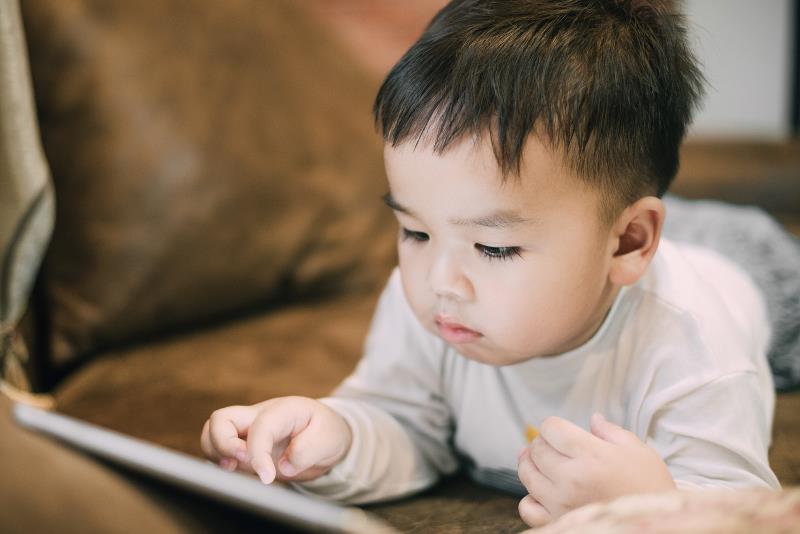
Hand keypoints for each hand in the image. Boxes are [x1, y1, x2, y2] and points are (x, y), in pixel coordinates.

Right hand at [200, 396, 351, 483]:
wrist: (325, 436)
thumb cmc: (326, 432)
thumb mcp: (329, 438)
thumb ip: (308, 450)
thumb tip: (283, 466)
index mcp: (282, 410)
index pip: (260, 428)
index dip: (258, 454)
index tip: (267, 477)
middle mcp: (259, 416)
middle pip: (220, 419)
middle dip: (222, 444)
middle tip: (238, 465)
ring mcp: (248, 430)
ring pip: (212, 433)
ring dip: (215, 453)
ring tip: (232, 469)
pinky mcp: (243, 445)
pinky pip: (218, 449)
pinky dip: (218, 461)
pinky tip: (235, 473)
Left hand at [517, 413, 674, 527]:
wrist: (654, 524)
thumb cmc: (649, 485)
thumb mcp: (636, 449)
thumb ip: (609, 431)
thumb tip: (592, 419)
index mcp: (591, 455)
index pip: (551, 428)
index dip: (553, 425)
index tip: (560, 430)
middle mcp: (572, 479)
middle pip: (537, 449)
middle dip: (541, 442)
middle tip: (553, 445)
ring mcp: (562, 503)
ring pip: (527, 475)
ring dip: (530, 464)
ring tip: (542, 462)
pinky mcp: (558, 522)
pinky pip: (527, 508)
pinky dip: (530, 498)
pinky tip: (542, 492)